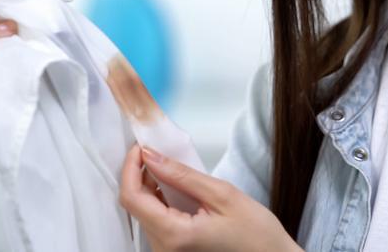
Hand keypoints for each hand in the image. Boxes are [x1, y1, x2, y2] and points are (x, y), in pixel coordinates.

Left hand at [119, 144, 301, 251]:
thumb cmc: (256, 234)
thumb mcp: (222, 194)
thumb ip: (182, 175)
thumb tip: (152, 156)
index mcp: (174, 236)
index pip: (132, 198)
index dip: (131, 168)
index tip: (140, 146)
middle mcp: (163, 249)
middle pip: (135, 205)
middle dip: (139, 174)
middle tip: (156, 149)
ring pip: (144, 212)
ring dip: (150, 186)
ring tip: (169, 167)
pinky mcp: (174, 250)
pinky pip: (156, 221)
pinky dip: (160, 200)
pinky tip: (175, 187)